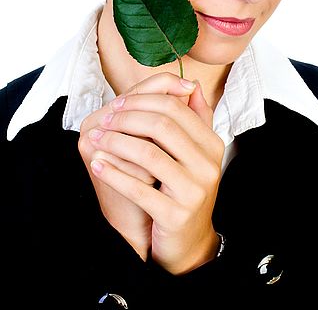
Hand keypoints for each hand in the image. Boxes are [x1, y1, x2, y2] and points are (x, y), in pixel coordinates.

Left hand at [79, 72, 224, 273]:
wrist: (188, 243)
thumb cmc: (185, 189)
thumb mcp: (196, 152)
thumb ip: (197, 118)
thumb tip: (192, 84)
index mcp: (212, 144)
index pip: (176, 108)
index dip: (143, 101)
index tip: (117, 103)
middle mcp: (208, 165)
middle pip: (163, 126)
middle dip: (127, 118)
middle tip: (105, 119)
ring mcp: (194, 192)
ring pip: (148, 154)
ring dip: (116, 143)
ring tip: (97, 139)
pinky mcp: (175, 215)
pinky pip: (139, 189)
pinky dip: (114, 173)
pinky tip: (98, 164)